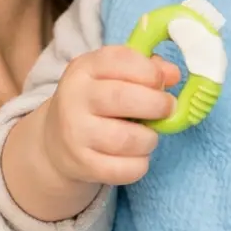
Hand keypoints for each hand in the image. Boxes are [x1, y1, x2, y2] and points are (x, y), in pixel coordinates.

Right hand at [40, 46, 178, 186]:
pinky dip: (140, 164)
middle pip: (124, 98)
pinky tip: (136, 156)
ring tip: (148, 136)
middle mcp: (74, 98)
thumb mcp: (113, 76)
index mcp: (84, 69)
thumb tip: (173, 74)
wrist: (57, 140)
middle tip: (168, 109)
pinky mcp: (82, 165)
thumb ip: (146, 69)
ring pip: (128, 139)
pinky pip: (125, 169)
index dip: (150, 71)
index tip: (162, 82)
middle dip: (157, 105)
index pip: (120, 60)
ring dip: (149, 139)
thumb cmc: (96, 102)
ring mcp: (75, 133)